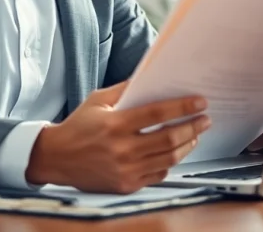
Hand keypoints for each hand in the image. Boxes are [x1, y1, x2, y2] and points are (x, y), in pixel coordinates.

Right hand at [24, 81, 210, 193]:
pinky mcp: (127, 184)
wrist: (57, 158)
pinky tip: (173, 152)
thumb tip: (149, 77)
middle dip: (193, 127)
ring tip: (194, 135)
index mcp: (115, 124)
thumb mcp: (97, 100)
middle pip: (169, 137)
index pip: (158, 113)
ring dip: (187, 145)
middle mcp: (122, 148)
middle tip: (205, 119)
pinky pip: (158, 174)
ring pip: (168, 158)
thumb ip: (124, 89)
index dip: (183, 107)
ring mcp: (126, 169)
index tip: (200, 102)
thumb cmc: (78, 127)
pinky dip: (169, 162)